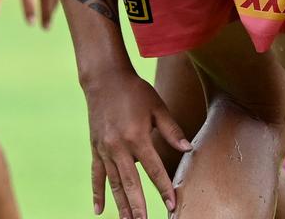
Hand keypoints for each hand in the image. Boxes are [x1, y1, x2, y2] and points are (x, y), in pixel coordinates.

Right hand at [84, 71, 191, 218]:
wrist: (103, 78)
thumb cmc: (134, 90)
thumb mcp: (157, 106)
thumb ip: (171, 130)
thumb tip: (188, 150)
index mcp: (137, 137)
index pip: (154, 170)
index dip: (164, 189)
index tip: (172, 205)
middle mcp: (118, 146)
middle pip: (131, 182)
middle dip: (139, 206)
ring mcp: (105, 148)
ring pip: (114, 183)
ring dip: (121, 204)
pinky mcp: (95, 148)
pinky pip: (96, 175)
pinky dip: (97, 193)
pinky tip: (99, 210)